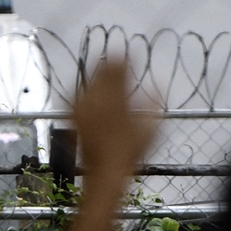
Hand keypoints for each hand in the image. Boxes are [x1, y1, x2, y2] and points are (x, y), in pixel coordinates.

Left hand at [70, 61, 158, 187]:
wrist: (104, 172)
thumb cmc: (129, 152)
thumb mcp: (150, 128)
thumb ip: (154, 102)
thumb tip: (159, 84)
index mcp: (115, 97)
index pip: (117, 67)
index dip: (124, 60)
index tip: (130, 58)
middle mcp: (95, 98)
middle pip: (101, 69)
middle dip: (110, 63)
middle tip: (117, 62)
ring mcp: (81, 106)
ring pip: (87, 78)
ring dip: (97, 74)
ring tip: (104, 73)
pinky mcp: (72, 115)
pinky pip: (75, 93)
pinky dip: (83, 89)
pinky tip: (88, 90)